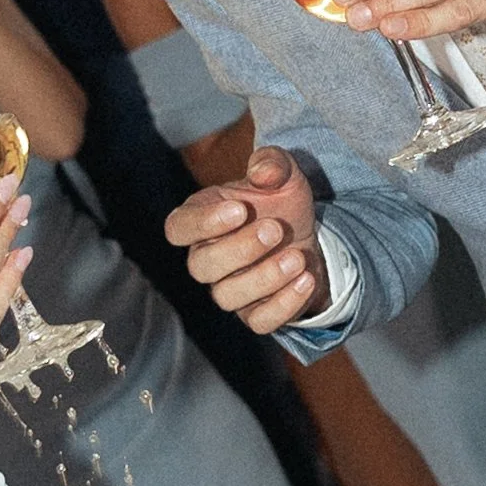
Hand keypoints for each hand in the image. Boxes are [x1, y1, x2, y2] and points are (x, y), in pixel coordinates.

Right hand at [162, 147, 328, 335]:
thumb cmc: (280, 203)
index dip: (202, 223)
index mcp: (202, 221)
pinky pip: (260, 321)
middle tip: (275, 229)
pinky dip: (284, 304)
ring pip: (228, 296)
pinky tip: (306, 279)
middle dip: (239, 249)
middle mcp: (207, 259)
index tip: (239, 209)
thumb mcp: (282, 175)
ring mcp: (229, 290)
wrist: (308, 238)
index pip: (177, 228)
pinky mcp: (255, 314)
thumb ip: (272, 164)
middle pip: (201, 266)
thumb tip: (264, 171)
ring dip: (265, 277)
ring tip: (297, 257)